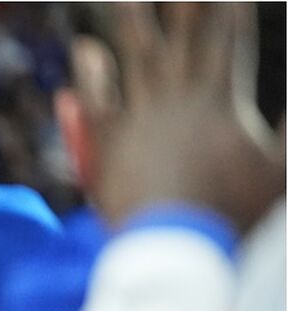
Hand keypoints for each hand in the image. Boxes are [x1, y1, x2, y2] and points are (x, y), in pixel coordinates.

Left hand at [86, 3, 282, 230]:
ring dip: (131, 22)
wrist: (173, 245)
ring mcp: (138, 118)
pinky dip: (90, 74)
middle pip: (180, 37)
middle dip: (183, 2)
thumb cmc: (229, 211)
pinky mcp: (107, 142)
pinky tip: (83, 51)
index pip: (228, 39)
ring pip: (134, 58)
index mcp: (219, 102)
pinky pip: (96, 100)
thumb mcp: (279, 171)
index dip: (231, 8)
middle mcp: (176, 99)